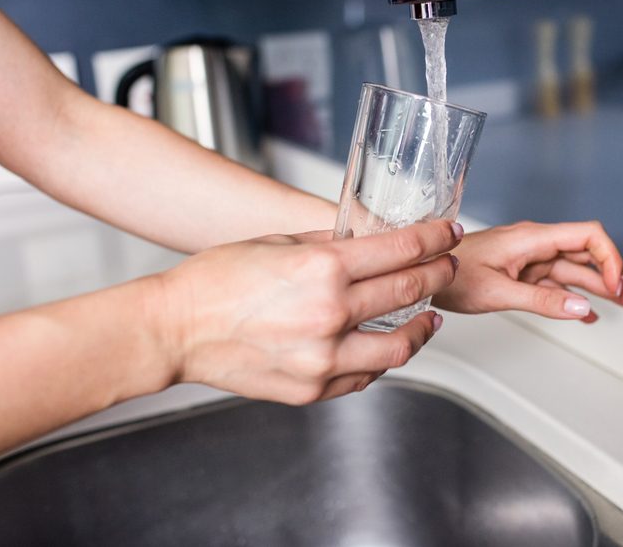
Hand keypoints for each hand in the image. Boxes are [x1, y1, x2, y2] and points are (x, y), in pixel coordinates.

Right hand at [153, 220, 461, 404]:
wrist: (174, 329)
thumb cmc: (214, 282)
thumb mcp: (276, 243)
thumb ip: (328, 244)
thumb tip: (367, 241)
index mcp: (321, 269)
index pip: (400, 249)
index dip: (433, 239)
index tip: (447, 233)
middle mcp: (329, 313)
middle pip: (408, 291)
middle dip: (437, 273)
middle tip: (446, 265)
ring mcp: (323, 356)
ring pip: (400, 345)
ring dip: (423, 326)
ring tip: (429, 317)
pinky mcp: (312, 388)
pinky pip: (365, 375)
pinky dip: (384, 358)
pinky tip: (389, 345)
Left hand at [432, 220, 622, 321]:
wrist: (422, 272)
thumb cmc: (451, 274)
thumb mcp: (499, 292)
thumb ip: (543, 301)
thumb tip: (580, 307)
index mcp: (532, 238)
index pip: (587, 236)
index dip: (610, 257)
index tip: (618, 284)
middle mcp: (535, 244)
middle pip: (586, 254)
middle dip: (613, 276)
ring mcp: (529, 258)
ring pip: (573, 269)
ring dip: (597, 288)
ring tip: (621, 308)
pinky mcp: (521, 272)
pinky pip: (555, 282)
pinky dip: (572, 297)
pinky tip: (585, 313)